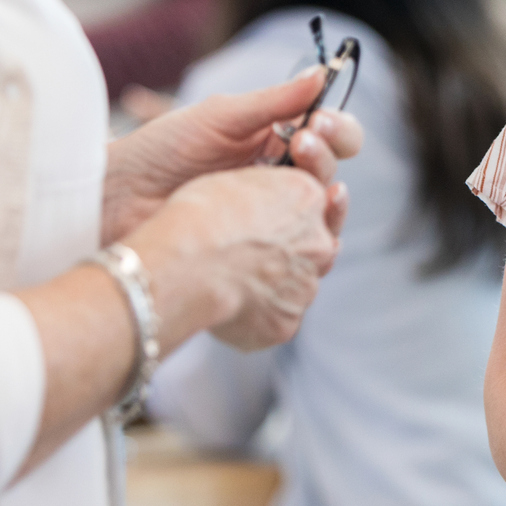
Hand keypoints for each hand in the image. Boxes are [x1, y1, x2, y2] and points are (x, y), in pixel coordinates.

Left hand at [102, 69, 365, 241]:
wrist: (114, 202)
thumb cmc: (158, 152)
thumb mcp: (218, 118)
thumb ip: (273, 100)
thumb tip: (322, 73)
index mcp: (273, 141)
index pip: (329, 134)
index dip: (336, 129)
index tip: (320, 122)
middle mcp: (277, 180)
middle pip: (329, 172)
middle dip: (324, 155)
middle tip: (303, 145)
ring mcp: (268, 220)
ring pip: (322, 214)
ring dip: (323, 197)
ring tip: (303, 185)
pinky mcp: (259, 256)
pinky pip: (300, 254)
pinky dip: (308, 240)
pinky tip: (294, 231)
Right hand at [129, 164, 340, 350]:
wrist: (187, 265)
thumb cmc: (201, 218)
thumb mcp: (239, 181)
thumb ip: (267, 195)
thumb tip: (263, 209)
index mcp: (307, 197)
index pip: (308, 206)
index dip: (280, 218)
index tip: (257, 224)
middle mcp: (318, 242)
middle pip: (307, 250)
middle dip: (280, 255)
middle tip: (242, 255)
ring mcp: (305, 287)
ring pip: (292, 287)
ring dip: (268, 287)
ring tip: (226, 281)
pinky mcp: (286, 324)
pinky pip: (273, 320)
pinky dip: (254, 317)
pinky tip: (226, 306)